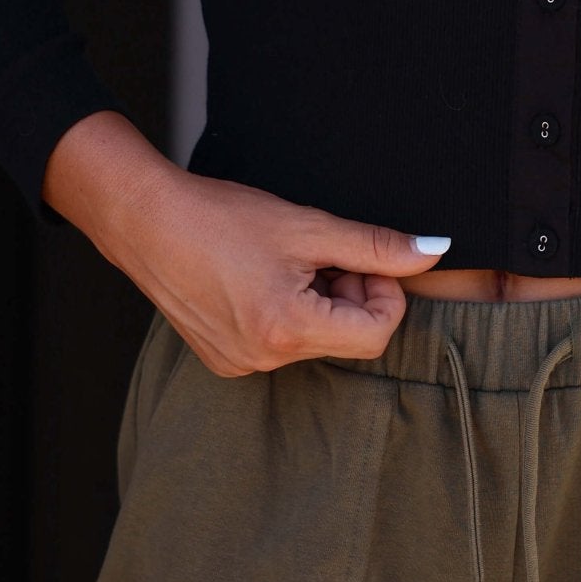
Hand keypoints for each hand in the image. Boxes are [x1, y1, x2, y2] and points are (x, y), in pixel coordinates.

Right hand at [96, 164, 450, 376]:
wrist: (145, 221)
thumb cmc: (220, 217)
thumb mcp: (308, 225)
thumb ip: (376, 244)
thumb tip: (435, 250)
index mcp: (288, 328)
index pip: (377, 334)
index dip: (384, 293)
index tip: (363, 260)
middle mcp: (264, 359)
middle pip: (346, 337)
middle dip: (350, 294)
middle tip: (322, 254)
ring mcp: (240, 364)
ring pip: (315, 340)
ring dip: (320, 302)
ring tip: (286, 262)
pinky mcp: (223, 360)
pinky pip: (280, 344)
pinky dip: (287, 313)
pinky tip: (260, 278)